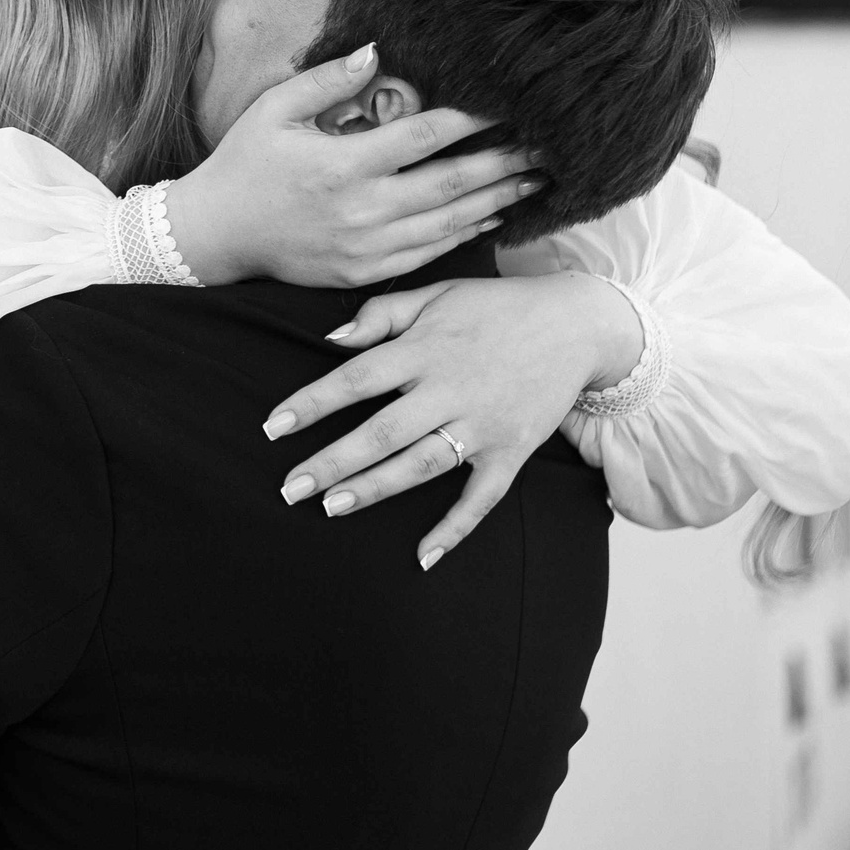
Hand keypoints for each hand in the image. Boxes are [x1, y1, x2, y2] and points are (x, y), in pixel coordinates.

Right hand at [166, 47, 541, 288]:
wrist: (216, 235)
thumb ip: (327, 80)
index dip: (473, 118)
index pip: (424, 134)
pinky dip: (465, 233)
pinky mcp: (364, 272)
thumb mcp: (273, 110)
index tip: (509, 103)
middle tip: (548, 147)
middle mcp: (361, 209)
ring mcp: (366, 247)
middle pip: (451, 182)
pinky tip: (491, 216)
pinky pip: (429, 253)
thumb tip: (377, 49)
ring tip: (536, 181)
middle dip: (505, 163)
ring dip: (497, 200)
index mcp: (342, 164)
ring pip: (449, 222)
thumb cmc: (245, 164)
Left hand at [260, 271, 643, 566]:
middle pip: (381, 431)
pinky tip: (421, 556)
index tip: (273, 427)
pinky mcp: (511, 452)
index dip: (312, 403)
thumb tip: (331, 338)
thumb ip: (383, 314)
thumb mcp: (437, 293)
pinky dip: (453, 529)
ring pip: (420, 465)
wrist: (577, 324)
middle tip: (289, 487)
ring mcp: (483, 425)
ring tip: (330, 508)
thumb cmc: (495, 307)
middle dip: (331, 461)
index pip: (356, 378)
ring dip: (374, 489)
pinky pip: (480, 498)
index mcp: (425, 349)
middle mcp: (451, 389)